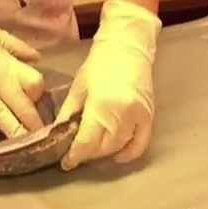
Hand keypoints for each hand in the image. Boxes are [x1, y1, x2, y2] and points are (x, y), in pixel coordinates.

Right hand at [0, 0, 44, 141]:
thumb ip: (19, 47)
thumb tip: (38, 58)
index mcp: (7, 63)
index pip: (34, 82)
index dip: (38, 94)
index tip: (37, 103)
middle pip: (21, 104)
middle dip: (33, 123)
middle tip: (42, 139)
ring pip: (0, 114)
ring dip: (12, 131)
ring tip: (22, 147)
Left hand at [57, 0, 161, 170]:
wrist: (127, 45)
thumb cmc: (99, 63)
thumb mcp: (78, 87)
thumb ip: (68, 114)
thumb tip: (58, 136)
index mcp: (102, 105)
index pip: (87, 142)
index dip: (75, 156)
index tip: (66, 163)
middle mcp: (123, 114)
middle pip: (103, 148)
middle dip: (88, 154)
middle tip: (76, 152)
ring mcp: (139, 116)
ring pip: (119, 147)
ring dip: (104, 153)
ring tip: (91, 151)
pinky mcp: (149, 116)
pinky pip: (141, 144)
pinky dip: (128, 154)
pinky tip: (116, 156)